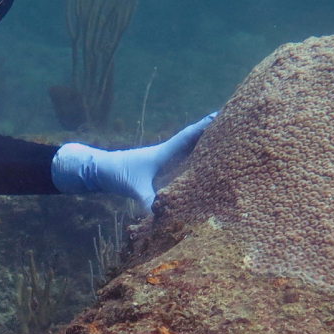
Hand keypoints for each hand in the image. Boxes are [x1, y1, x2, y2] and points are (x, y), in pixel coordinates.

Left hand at [51, 112, 216, 208]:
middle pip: (194, 139)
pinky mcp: (160, 167)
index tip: (222, 115)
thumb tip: (161, 218)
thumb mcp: (133, 188)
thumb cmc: (117, 174)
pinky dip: (195, 155)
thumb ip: (147, 202)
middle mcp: (167, 153)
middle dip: (213, 131)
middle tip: (233, 122)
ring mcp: (164, 159)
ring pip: (189, 148)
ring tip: (226, 137)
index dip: (205, 127)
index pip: (188, 137)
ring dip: (205, 142)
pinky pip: (183, 158)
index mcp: (164, 153)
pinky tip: (204, 159)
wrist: (100, 170)